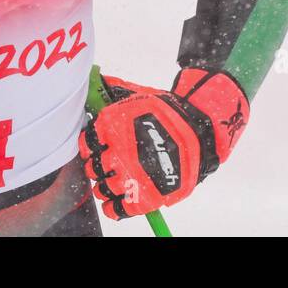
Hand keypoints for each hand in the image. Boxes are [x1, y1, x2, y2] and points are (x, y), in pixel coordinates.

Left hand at [78, 69, 248, 217]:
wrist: (200, 132)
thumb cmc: (170, 113)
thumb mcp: (142, 97)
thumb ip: (118, 91)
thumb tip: (100, 78)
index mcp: (112, 128)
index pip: (86, 143)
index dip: (90, 147)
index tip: (97, 149)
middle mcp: (116, 153)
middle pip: (93, 167)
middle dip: (98, 167)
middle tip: (108, 166)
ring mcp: (129, 176)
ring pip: (103, 188)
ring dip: (105, 186)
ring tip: (114, 182)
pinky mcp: (143, 196)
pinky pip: (118, 209)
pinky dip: (114, 208)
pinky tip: (116, 202)